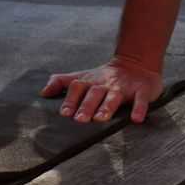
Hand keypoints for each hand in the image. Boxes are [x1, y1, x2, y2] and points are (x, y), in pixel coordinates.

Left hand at [40, 58, 163, 123]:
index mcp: (90, 82)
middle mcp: (105, 84)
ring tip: (100, 119)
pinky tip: (136, 119)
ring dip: (107, 107)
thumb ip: (62, 83)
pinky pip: (141, 100)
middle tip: (79, 120)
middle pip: (94, 94)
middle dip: (86, 106)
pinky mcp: (141, 91)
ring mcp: (123, 87)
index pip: (77, 88)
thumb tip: (43, 93)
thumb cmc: (103, 78)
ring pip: (114, 97)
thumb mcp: (82, 77)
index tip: (63, 113)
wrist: (135, 64)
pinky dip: (139, 109)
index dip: (70, 99)